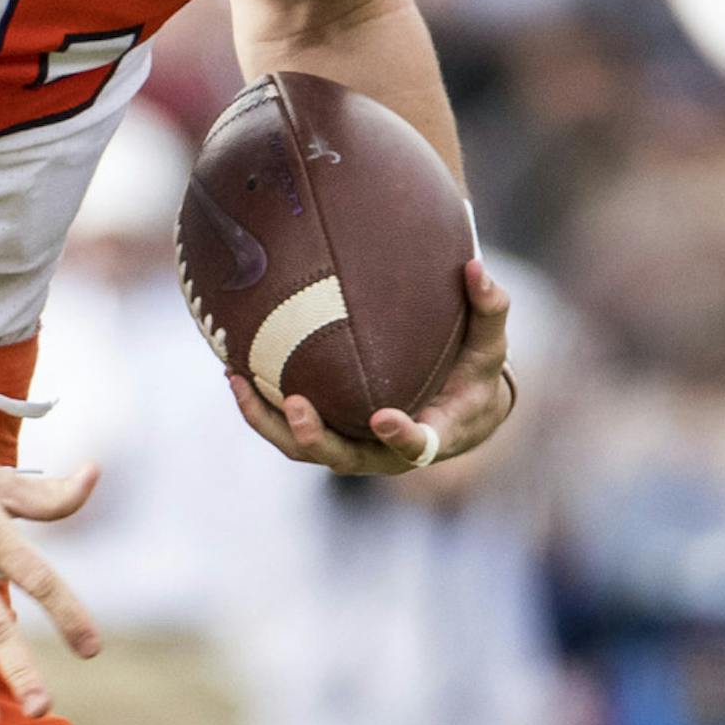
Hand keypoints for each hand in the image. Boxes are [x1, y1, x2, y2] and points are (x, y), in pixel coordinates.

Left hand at [229, 257, 512, 476]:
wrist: (457, 413)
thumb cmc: (475, 375)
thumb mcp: (490, 346)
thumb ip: (489, 309)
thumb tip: (475, 266)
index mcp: (432, 435)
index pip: (417, 445)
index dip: (401, 436)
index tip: (383, 417)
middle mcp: (384, 452)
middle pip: (343, 458)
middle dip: (315, 437)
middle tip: (296, 404)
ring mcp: (351, 448)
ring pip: (303, 448)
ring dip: (269, 422)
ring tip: (239, 382)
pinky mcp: (328, 436)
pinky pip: (288, 430)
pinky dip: (261, 408)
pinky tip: (234, 371)